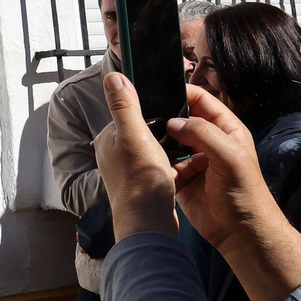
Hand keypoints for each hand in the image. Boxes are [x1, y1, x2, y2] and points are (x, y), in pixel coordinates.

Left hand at [92, 73, 179, 239]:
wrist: (149, 224)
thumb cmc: (141, 179)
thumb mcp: (134, 135)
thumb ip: (124, 106)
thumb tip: (113, 76)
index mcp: (108, 140)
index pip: (131, 113)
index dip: (153, 112)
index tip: (172, 113)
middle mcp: (115, 155)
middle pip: (147, 131)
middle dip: (168, 131)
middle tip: (186, 132)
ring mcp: (130, 172)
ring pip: (159, 150)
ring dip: (176, 149)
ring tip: (191, 149)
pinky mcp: (146, 186)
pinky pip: (166, 168)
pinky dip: (179, 167)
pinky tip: (193, 167)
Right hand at [160, 84, 300, 300]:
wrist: (239, 232)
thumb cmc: (243, 193)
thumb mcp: (230, 157)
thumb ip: (204, 134)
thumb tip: (172, 123)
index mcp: (225, 129)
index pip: (201, 100)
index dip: (182, 92)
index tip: (157, 89)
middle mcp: (207, 141)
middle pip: (181, 118)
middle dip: (163, 114)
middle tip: (140, 111)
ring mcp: (192, 159)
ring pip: (168, 140)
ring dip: (156, 138)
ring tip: (136, 133)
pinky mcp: (180, 177)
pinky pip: (163, 162)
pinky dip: (154, 160)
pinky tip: (142, 157)